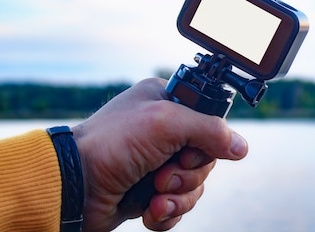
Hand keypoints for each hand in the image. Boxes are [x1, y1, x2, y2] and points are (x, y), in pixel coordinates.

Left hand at [71, 78, 247, 231]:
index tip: (190, 149)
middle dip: (188, 174)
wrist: (73, 187)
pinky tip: (149, 210)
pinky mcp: (149, 191)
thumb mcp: (166, 123)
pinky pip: (179, 205)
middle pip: (206, 157)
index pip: (210, 120)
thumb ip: (209, 130)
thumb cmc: (112, 145)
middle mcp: (163, 131)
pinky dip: (168, 212)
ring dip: (178, 196)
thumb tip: (241, 147)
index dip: (208, 140)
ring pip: (195, 185)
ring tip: (154, 196)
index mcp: (167, 102)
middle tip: (164, 174)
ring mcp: (156, 162)